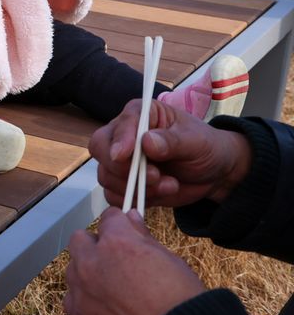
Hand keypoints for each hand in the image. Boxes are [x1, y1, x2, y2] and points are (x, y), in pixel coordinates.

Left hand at [64, 207, 205, 314]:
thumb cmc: (182, 304)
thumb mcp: (171, 262)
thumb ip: (143, 239)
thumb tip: (131, 220)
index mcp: (118, 244)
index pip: (109, 218)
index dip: (120, 225)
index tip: (126, 232)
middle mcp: (91, 263)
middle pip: (80, 240)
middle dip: (95, 246)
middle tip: (116, 262)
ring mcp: (80, 291)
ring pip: (73, 270)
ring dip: (87, 274)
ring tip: (114, 292)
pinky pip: (72, 299)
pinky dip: (85, 301)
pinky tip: (107, 312)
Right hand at [89, 100, 251, 207]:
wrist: (214, 174)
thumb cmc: (206, 148)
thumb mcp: (196, 141)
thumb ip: (172, 141)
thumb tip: (146, 141)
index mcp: (140, 115)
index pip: (119, 124)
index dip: (119, 139)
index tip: (124, 156)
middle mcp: (124, 136)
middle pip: (100, 149)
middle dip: (123, 169)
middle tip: (154, 177)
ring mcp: (121, 161)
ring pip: (106, 176)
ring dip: (135, 188)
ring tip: (169, 186)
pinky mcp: (125, 183)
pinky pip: (113, 195)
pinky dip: (134, 199)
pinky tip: (160, 194)